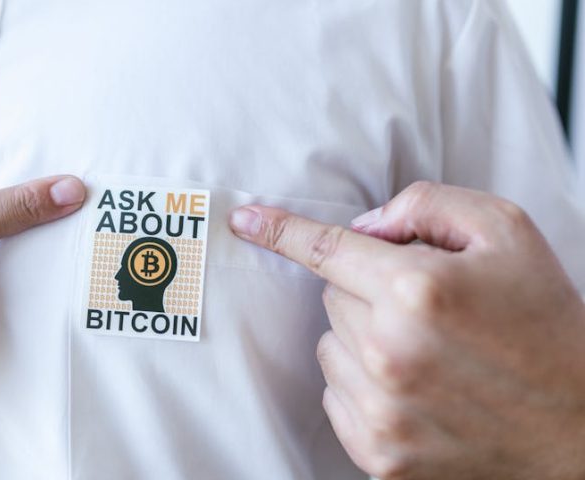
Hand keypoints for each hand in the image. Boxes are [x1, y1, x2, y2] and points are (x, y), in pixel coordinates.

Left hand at [230, 182, 584, 479]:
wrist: (580, 427)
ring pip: (329, 347)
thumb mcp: (506, 233)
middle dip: (368, 291)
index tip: (243, 220)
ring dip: (364, 340)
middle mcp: (390, 351)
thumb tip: (364, 227)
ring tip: (428, 352)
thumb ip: (427, 206)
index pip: (325, 249)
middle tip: (428, 308)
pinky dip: (363, 384)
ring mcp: (382, 409)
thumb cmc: (546, 322)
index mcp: (417, 290)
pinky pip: (335, 396)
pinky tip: (416, 387)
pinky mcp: (379, 454)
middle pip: (331, 298)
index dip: (279, 229)